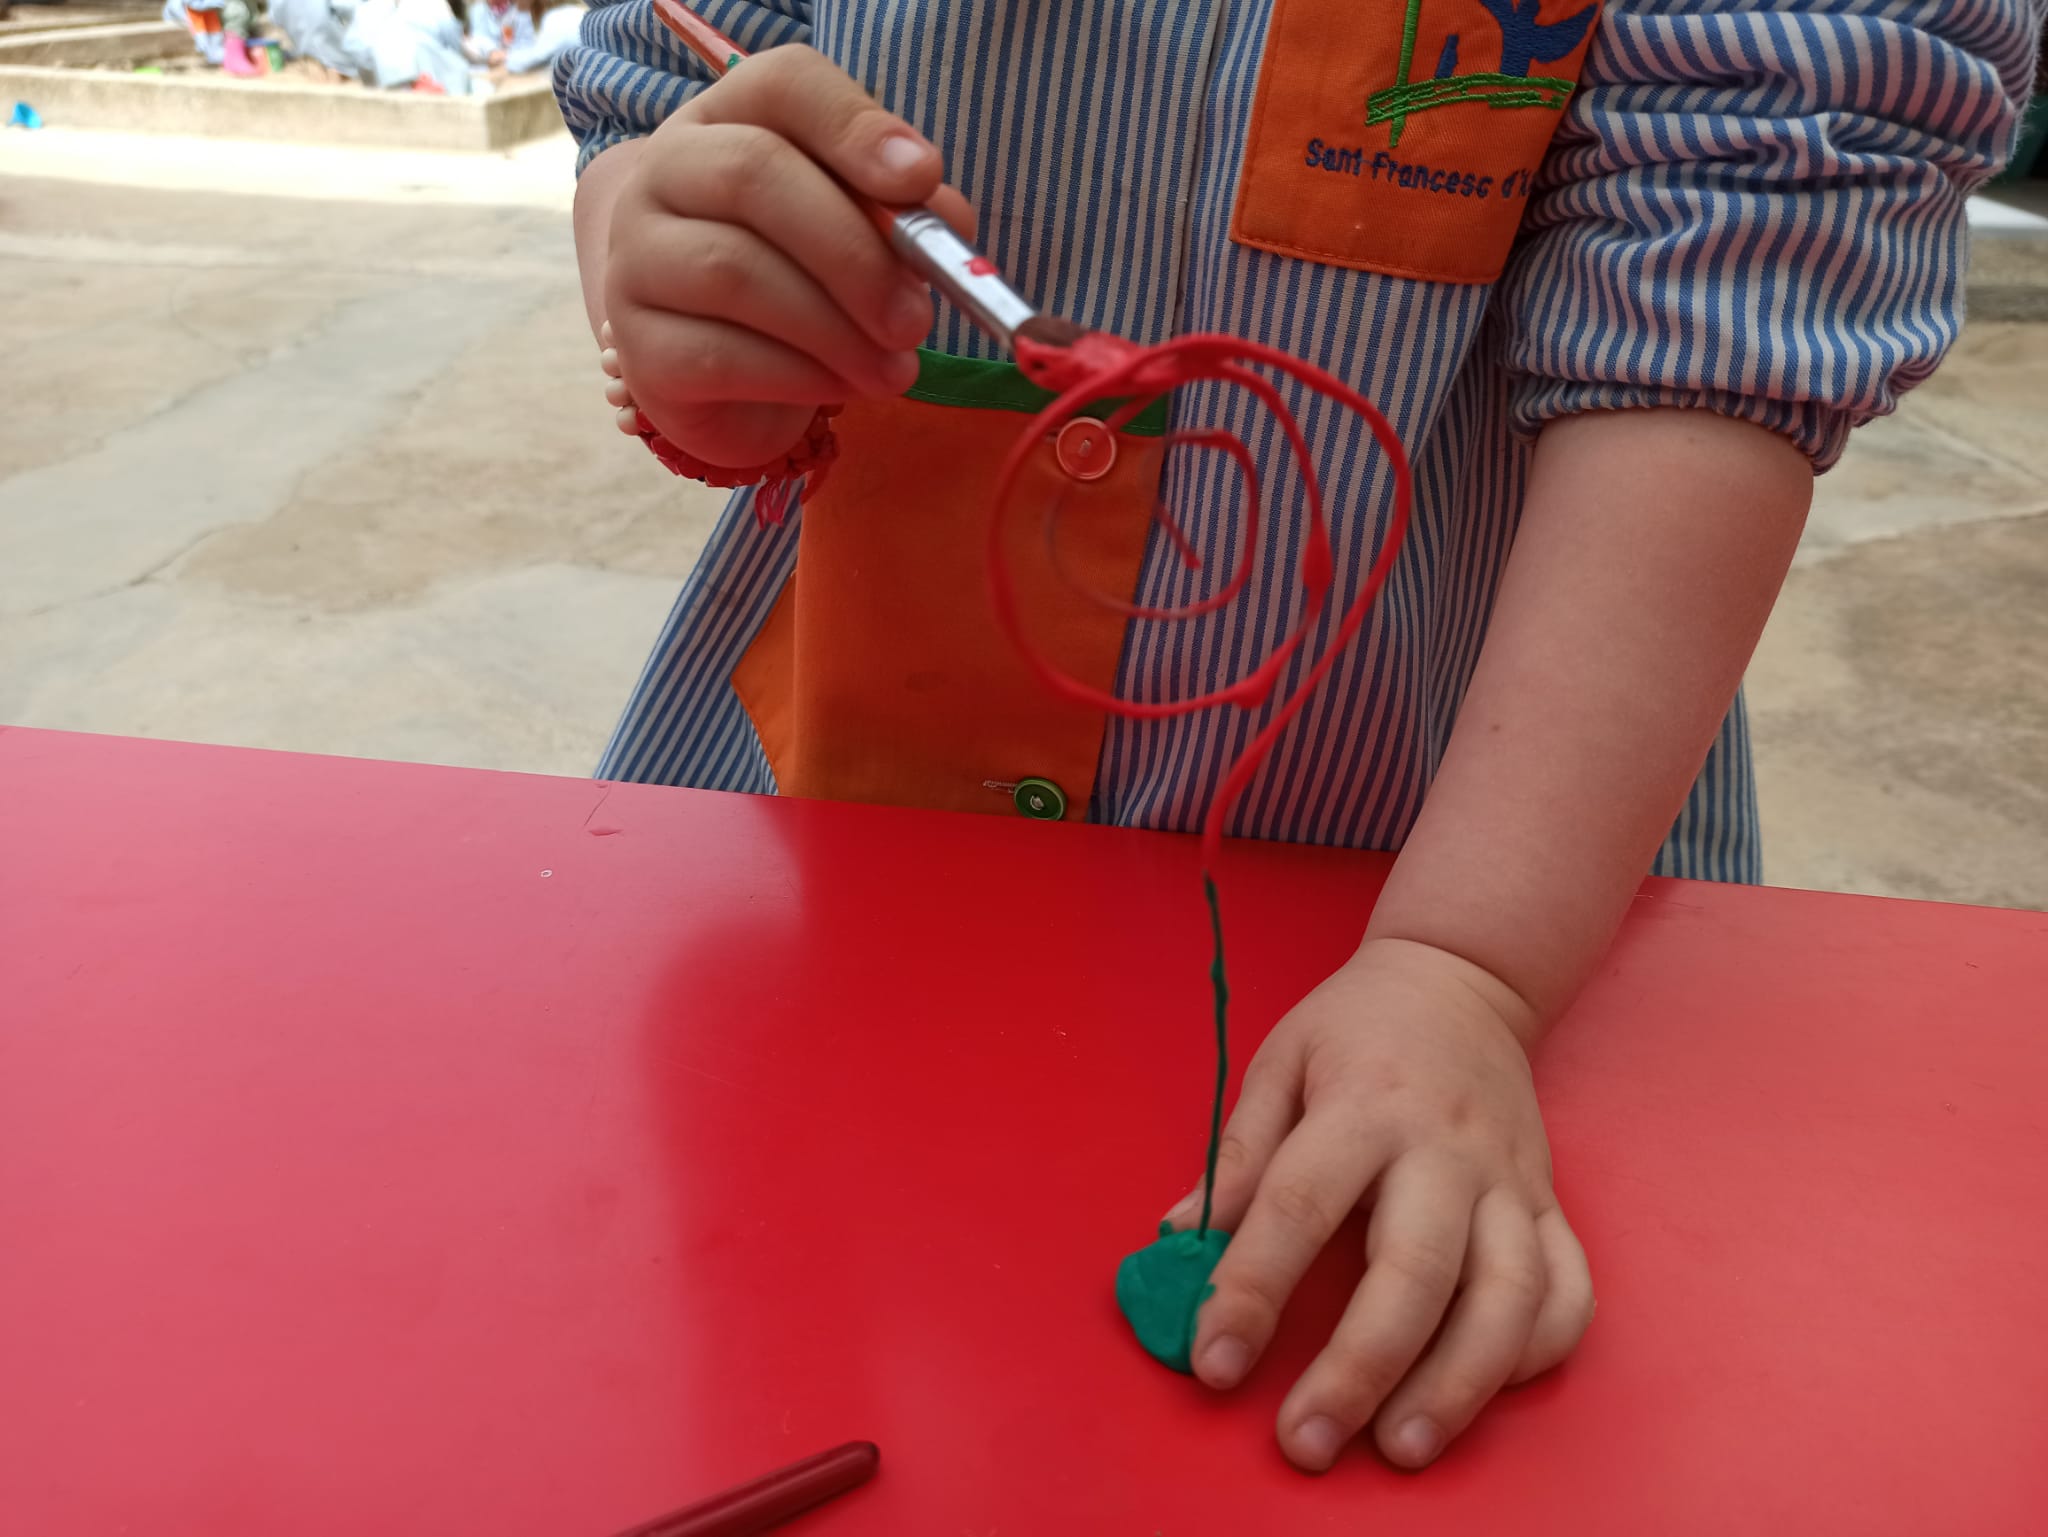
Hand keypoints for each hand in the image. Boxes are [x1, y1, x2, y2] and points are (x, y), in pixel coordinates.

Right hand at [603, 45, 975, 468]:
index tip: (922, 178)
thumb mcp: (859, 233)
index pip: (783, 85)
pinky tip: (845, 387)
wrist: (721, 371)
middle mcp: (664, 173)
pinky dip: (802, 376)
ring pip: (735, 272)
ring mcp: (637, 258)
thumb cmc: (802, 281)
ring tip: (895, 369)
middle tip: (916, 317)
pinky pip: (721, 354)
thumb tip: (947, 220)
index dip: (855, 126)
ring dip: (836, 330)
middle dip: (853, 251)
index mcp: (727, 120)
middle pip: (753, 175)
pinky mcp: (639, 348)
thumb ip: (904, 216)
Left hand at [1167, 937, 1593, 1471]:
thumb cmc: (1355, 1028)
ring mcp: (1510, 1180)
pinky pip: (1568, 1289)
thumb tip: (1181, 1241)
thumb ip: (1236, 1155)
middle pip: (1413, 1270)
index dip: (1251, 1287)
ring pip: (1506, 1296)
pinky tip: (1485, 1390)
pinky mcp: (1552, 1203)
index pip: (1299, 1203)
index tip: (1214, 1361)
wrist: (1462, 979)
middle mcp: (1445, 1148)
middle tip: (1307, 1440)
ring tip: (1401, 1448)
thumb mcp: (1278, 1062)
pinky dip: (1537, 1351)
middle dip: (1359, 1367)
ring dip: (1458, 1383)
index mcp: (1363, 1104)